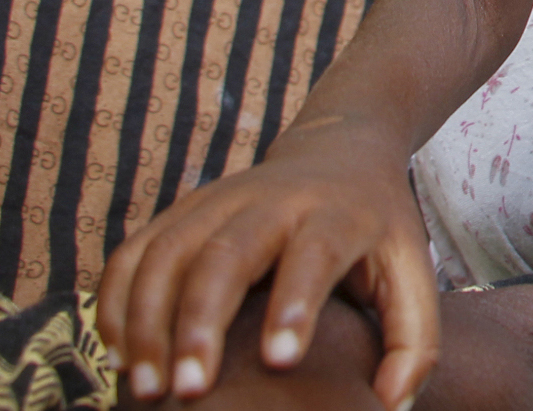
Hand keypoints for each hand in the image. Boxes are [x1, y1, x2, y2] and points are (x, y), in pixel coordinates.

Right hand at [96, 118, 436, 407]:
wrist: (340, 148)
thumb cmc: (377, 228)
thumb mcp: (412, 270)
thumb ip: (414, 340)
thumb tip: (391, 406)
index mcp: (337, 213)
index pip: (315, 252)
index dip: (296, 302)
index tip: (281, 359)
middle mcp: (273, 200)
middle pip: (227, 251)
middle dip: (201, 320)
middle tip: (188, 391)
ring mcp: (220, 199)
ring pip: (170, 250)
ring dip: (148, 318)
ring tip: (147, 388)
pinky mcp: (183, 209)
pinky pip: (137, 249)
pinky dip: (117, 299)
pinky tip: (120, 356)